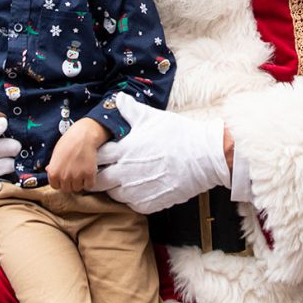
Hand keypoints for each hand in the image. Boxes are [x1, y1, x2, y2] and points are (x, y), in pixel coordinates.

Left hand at [46, 118, 108, 191]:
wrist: (83, 136)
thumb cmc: (68, 142)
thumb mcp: (56, 153)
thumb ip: (52, 165)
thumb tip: (48, 170)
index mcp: (53, 173)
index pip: (56, 186)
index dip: (61, 181)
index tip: (65, 176)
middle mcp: (64, 177)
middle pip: (67, 189)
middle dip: (70, 183)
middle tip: (74, 174)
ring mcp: (77, 177)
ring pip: (78, 188)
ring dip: (80, 183)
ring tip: (82, 172)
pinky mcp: (89, 175)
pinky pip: (89, 185)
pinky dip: (90, 181)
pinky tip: (88, 174)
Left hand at [92, 93, 229, 213]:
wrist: (205, 157)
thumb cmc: (179, 134)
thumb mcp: (153, 118)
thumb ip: (130, 110)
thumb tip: (118, 98)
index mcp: (124, 150)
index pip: (97, 156)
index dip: (97, 154)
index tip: (104, 152)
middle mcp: (126, 173)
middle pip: (98, 179)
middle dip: (100, 174)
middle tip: (110, 168)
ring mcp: (136, 191)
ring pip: (112, 194)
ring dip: (115, 187)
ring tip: (126, 177)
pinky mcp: (147, 204)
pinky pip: (130, 204)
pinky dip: (132, 197)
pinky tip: (141, 187)